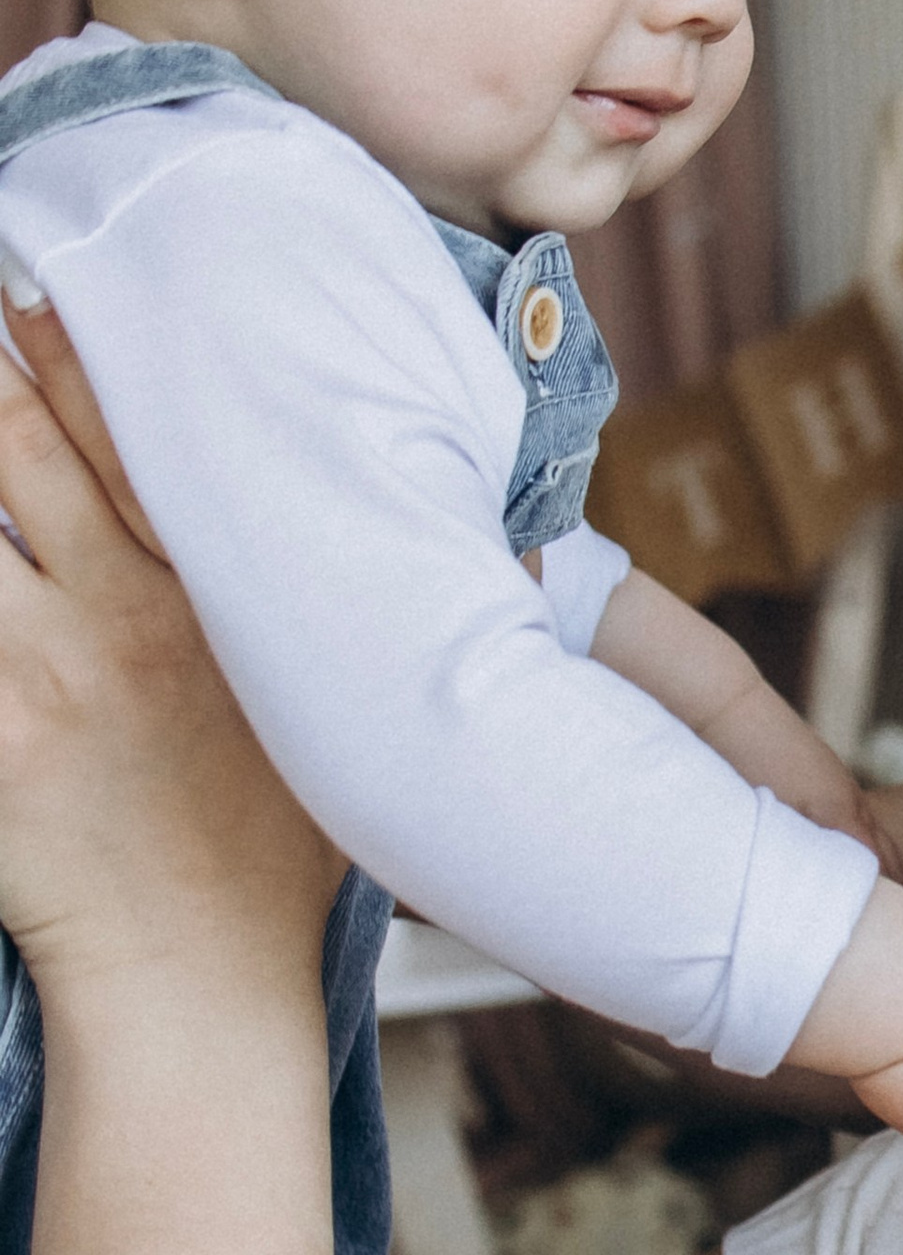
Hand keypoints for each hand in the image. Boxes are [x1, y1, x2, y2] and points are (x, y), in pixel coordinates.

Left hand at [0, 302, 341, 999]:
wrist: (200, 987)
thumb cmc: (276, 861)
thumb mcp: (365, 720)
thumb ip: (394, 617)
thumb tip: (501, 539)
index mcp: (238, 596)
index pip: (155, 432)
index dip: (90, 340)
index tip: (54, 268)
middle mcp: (143, 608)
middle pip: (40, 434)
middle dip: (2, 344)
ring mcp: (56, 664)